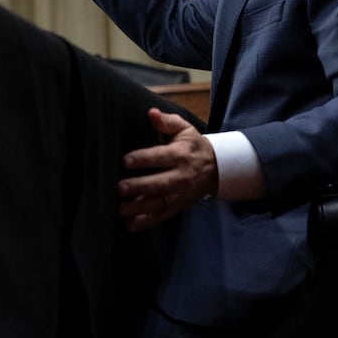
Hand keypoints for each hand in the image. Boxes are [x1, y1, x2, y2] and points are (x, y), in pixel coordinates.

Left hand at [117, 108, 217, 231]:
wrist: (217, 167)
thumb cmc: (193, 145)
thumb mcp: (184, 129)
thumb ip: (166, 122)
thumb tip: (151, 112)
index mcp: (180, 154)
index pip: (161, 157)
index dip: (143, 159)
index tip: (125, 160)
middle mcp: (181, 176)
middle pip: (160, 183)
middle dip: (139, 186)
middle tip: (119, 188)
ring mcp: (180, 194)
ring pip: (160, 203)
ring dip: (139, 208)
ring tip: (120, 209)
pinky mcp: (178, 205)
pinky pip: (162, 216)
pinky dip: (146, 222)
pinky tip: (130, 225)